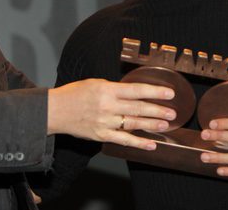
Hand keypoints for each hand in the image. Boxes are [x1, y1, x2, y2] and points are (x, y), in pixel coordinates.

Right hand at [48, 78, 175, 149]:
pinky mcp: (101, 135)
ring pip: (133, 124)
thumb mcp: (96, 83)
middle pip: (138, 108)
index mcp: (107, 89)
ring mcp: (105, 122)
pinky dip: (138, 143)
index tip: (169, 93)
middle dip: (158, 110)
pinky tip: (151, 144)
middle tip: (173, 112)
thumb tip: (136, 93)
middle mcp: (107, 106)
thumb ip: (115, 89)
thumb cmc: (75, 94)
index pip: (136, 90)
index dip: (155, 91)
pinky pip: (123, 140)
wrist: (55, 110)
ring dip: (152, 125)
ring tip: (166, 125)